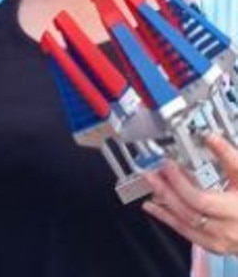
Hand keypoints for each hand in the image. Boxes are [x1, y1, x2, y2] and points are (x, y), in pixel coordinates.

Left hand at [143, 134, 237, 254]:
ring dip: (163, 202)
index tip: (167, 164)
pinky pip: (186, 232)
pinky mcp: (212, 245)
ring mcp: (218, 241)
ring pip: (184, 224)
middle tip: (152, 172)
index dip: (180, 182)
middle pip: (188, 212)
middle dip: (166, 190)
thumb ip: (227, 155)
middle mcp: (226, 230)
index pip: (200, 200)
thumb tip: (210, 137)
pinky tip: (154, 206)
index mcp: (234, 210)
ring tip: (151, 183)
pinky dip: (167, 217)